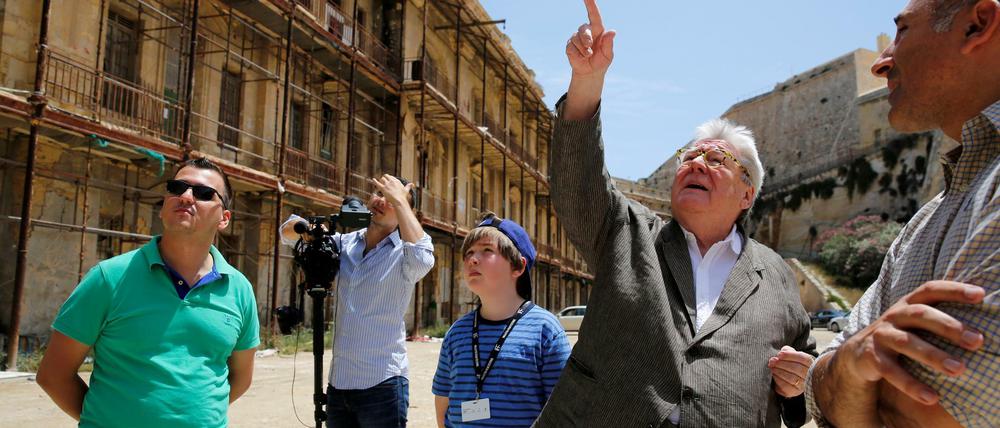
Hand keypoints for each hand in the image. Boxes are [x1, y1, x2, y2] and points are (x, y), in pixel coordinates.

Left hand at [371, 174, 413, 208]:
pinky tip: (373, 179)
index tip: (388, 181)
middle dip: (384, 178)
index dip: (389, 179)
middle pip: (386, 176)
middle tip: (383, 181)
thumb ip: (408, 186)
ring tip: (379, 182)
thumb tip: (412, 184)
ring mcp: (387, 184)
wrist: (399, 201)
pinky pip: (377, 183)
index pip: (391, 177)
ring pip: (382, 179)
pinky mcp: (383, 188)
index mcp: (397, 181)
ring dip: (380, 181)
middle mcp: (391, 181)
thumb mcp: (406, 190)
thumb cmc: (403, 196)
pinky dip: (375, 181)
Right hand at [566, 0, 615, 77]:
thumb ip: (609, 44)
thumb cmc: (601, 61)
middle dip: (587, 39)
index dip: (590, 4)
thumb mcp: (608, 55)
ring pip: (577, 39)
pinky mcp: (569, 45)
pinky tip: (581, 58)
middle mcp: (586, 31)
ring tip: (588, 56)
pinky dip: (578, 55)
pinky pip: (572, 47)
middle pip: (584, 29)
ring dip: (584, 50)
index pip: (594, 14)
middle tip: (590, 50)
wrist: (590, 73)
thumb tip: (612, 32)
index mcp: (598, 30)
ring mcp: (576, 37)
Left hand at [768, 346, 813, 397]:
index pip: (803, 359)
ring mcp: (803, 385)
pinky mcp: (795, 392)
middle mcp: (810, 376)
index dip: (790, 355)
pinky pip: (786, 387)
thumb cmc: (793, 363)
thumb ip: (789, 351)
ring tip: (771, 367)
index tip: (779, 354)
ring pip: (792, 378)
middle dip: (782, 364)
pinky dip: (778, 380)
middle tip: (772, 361)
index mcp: (812, 364)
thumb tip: (783, 350)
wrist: (793, 378)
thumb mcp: (793, 355)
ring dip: (779, 371)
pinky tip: (773, 375)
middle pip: (797, 369)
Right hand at [834, 281, 984, 404]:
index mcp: (908, 304)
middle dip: (949, 326)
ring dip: (933, 355)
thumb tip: (981, 328)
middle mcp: (894, 316)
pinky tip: (932, 397)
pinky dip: (911, 385)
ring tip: (959, 370)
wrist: (858, 354)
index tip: (980, 295)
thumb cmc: (900, 335)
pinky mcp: (871, 357)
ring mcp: (881, 336)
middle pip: (920, 314)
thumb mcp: (915, 322)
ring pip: (907, 343)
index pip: (930, 290)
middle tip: (977, 341)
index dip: (954, 290)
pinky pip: (891, 371)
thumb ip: (939, 318)